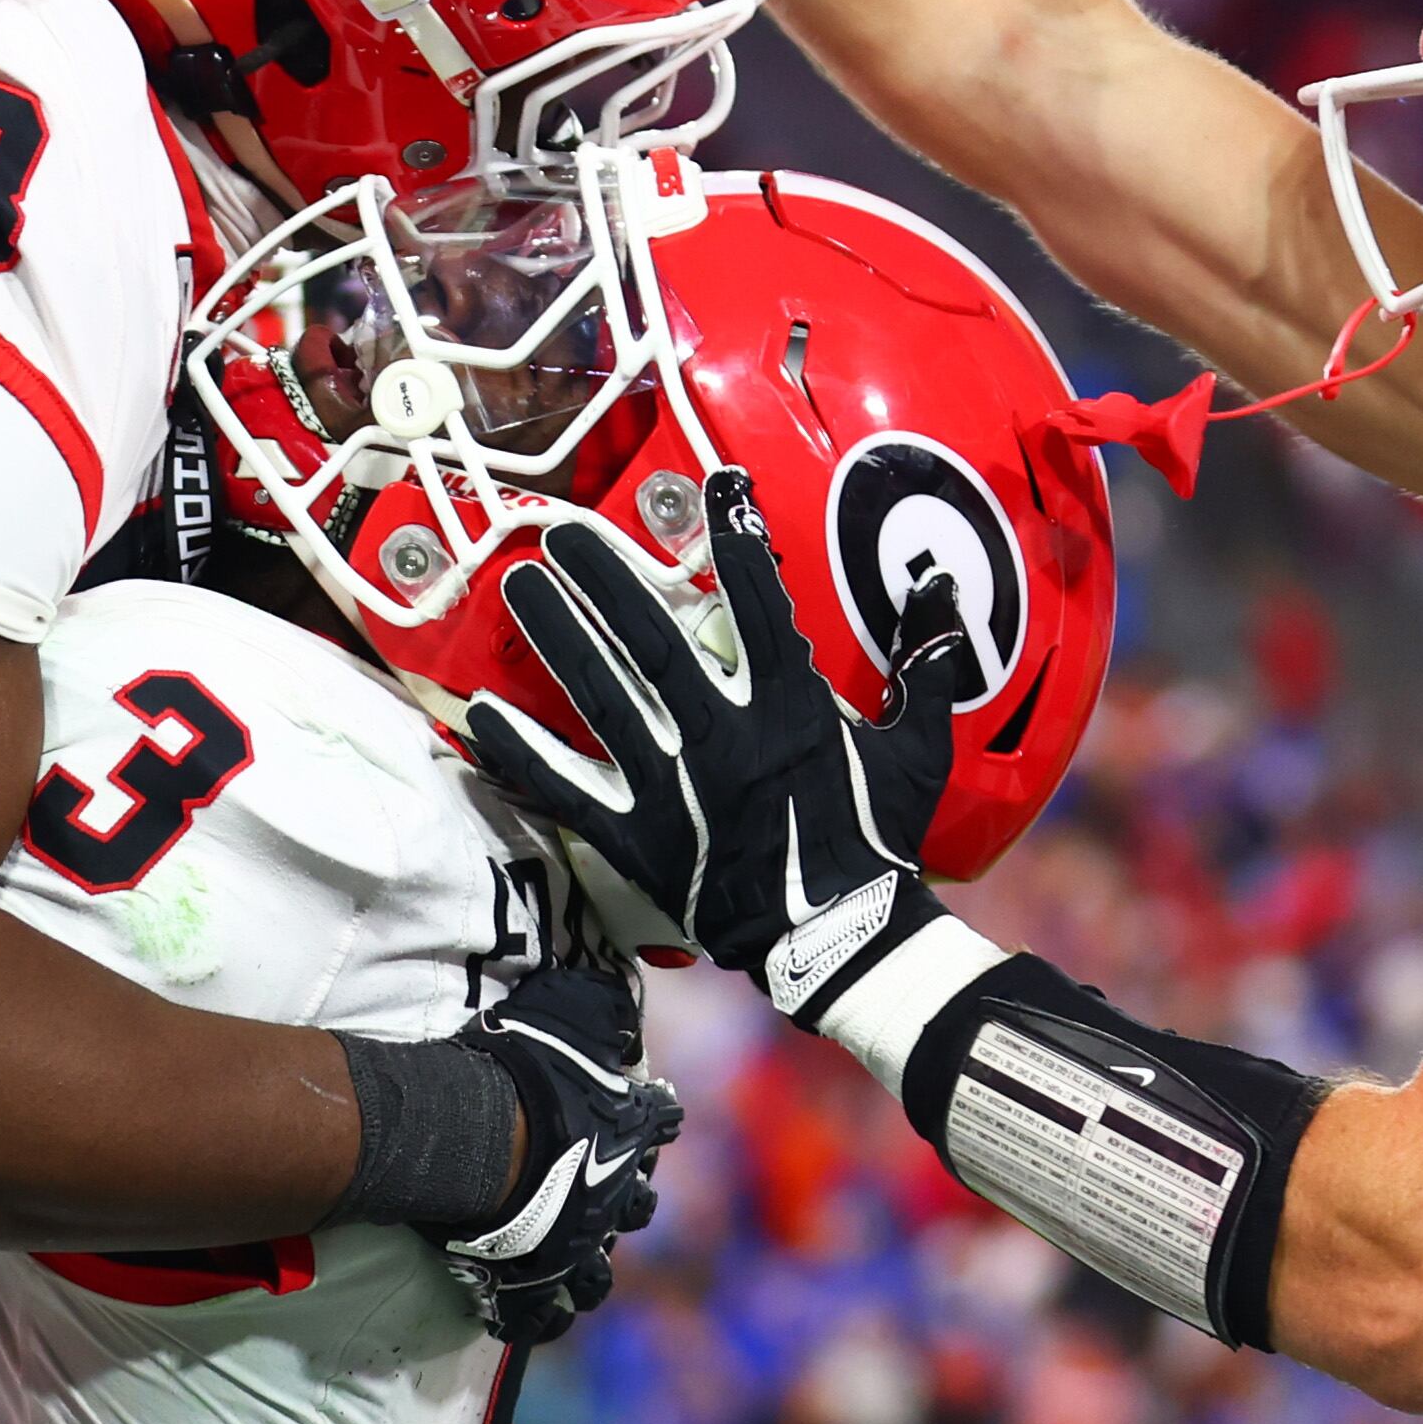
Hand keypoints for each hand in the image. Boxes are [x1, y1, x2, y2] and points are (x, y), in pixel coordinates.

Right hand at [437, 965, 677, 1346]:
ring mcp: (577, 1248)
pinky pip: (538, 1318)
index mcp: (630, 1133)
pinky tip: (523, 1315)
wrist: (478, 1136)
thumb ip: (599, 1004)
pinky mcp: (531, 1284)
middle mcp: (614, 1197)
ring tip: (574, 1268)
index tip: (653, 1114)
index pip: (662, 1121)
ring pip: (596, 1277)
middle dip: (625, 1204)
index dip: (656, 1118)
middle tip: (602, 1195)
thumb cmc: (523, 1071)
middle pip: (637, 1208)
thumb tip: (619, 994)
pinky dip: (534, 1319)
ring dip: (587, 1271)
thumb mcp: (570, 1009)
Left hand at [464, 469, 975, 1025]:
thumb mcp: (918, 749)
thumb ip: (927, 666)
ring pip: (604, 697)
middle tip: (559, 531)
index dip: (737, 539)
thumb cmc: (878, 841)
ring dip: (558, 638)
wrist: (840, 939)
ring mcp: (674, 785)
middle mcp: (723, 734)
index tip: (713, 484)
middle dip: (606, 579)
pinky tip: (477, 716)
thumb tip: (945, 591)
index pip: (760, 603)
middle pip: (654, 640)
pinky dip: (522, 753)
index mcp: (792, 705)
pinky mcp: (638, 836)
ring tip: (517, 586)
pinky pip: (569, 789)